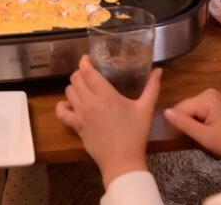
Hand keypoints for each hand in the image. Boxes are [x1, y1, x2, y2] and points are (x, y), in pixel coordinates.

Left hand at [55, 55, 162, 188]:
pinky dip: (62, 106)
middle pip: (75, 79)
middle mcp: (90, 102)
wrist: (123, 161)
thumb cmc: (135, 135)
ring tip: (83, 88)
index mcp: (107, 95)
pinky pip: (61, 112)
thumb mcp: (146, 109)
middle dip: (81, 73)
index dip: (84, 62)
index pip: (87, 71)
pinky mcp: (76, 126)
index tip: (87, 58)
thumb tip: (159, 71)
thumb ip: (152, 88)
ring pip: (68, 91)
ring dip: (74, 87)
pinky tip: (71, 104)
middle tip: (89, 75)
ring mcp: (81, 115)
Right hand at [164, 88, 220, 163]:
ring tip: (205, 133)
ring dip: (193, 121)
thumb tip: (165, 112)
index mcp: (206, 99)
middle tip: (200, 136)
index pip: (180, 109)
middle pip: (184, 107)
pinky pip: (197, 109)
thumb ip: (184, 124)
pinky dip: (199, 119)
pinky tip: (208, 127)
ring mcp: (212, 95)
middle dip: (188, 122)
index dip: (181, 124)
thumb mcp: (205, 137)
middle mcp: (207, 92)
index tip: (190, 137)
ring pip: (189, 108)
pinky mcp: (214, 100)